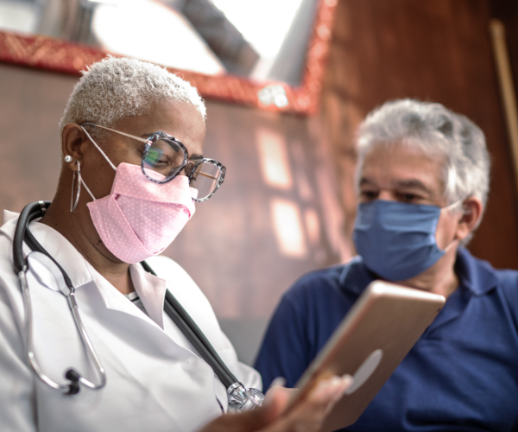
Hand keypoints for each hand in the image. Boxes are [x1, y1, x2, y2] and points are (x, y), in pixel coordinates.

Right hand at [197, 375, 352, 431]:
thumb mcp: (223, 425)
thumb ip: (255, 413)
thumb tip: (281, 393)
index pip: (296, 421)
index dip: (316, 402)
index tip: (330, 384)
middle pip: (307, 427)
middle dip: (325, 403)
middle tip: (341, 381)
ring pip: (308, 431)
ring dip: (323, 409)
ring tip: (335, 389)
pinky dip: (314, 418)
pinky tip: (321, 406)